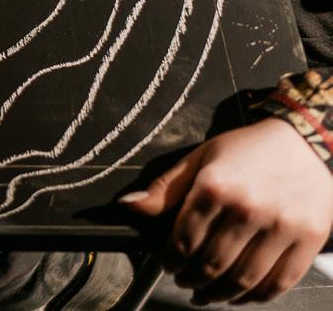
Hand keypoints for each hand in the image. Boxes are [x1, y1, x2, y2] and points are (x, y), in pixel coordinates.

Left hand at [121, 117, 332, 303]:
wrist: (303, 142)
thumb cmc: (248, 149)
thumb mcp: (200, 158)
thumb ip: (165, 188)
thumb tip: (129, 206)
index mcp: (215, 187)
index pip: (184, 240)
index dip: (170, 260)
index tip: (167, 265)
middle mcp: (247, 208)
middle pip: (212, 263)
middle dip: (192, 280)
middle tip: (185, 282)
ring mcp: (281, 227)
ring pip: (243, 279)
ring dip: (220, 295)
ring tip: (207, 295)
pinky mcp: (309, 240)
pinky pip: (279, 282)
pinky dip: (256, 297)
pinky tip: (241, 296)